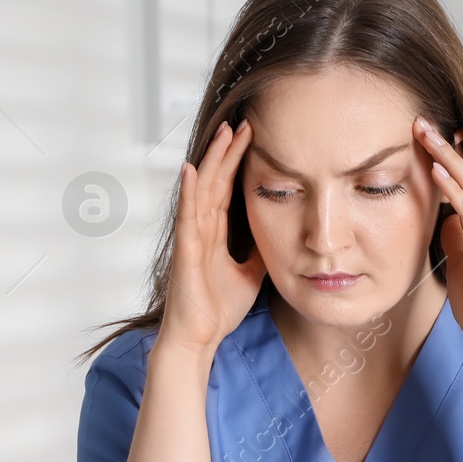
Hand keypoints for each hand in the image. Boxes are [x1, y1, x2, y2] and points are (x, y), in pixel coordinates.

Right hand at [159, 119, 267, 354]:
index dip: (238, 163)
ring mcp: (192, 238)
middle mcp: (201, 230)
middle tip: (243, 122)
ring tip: (225, 133)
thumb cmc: (218, 310)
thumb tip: (276, 235)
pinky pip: (188, 216)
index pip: (226, 190)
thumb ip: (258, 252)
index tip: (253, 138)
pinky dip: (189, 192)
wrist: (199, 339)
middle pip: (215, 182)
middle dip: (229, 152)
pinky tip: (191, 169)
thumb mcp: (250, 274)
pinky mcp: (186, 252)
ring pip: (203, 190)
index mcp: (214, 234)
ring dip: (213, 161)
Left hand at [414, 116, 462, 356]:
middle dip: (443, 145)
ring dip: (448, 158)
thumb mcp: (458, 257)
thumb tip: (443, 216)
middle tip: (420, 120)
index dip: (446, 154)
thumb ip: (454, 235)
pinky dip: (453, 190)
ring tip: (426, 135)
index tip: (423, 131)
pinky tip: (437, 173)